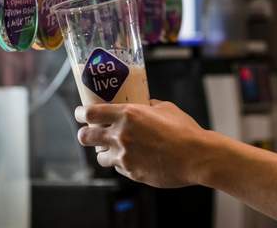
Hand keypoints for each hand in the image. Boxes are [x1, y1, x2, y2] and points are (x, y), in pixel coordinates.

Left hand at [75, 100, 207, 187]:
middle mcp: (121, 135)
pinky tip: (133, 157)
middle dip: (84, 134)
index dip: (82, 113)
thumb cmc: (183, 129)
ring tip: (113, 147)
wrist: (196, 156)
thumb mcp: (165, 108)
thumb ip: (148, 105)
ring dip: (103, 151)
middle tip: (89, 131)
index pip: (91, 113)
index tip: (81, 113)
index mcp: (128, 114)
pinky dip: (121, 162)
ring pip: (99, 156)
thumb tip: (143, 103)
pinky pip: (118, 167)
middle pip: (85, 136)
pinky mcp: (131, 173)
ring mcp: (125, 156)